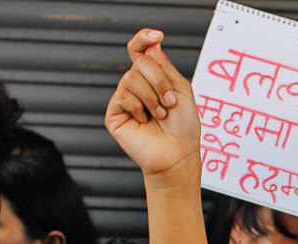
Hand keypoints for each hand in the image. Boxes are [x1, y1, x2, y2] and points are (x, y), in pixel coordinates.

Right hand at [105, 29, 201, 179]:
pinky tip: (144, 121)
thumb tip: (150, 46)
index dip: (143, 39)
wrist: (178, 154)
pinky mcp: (115, 113)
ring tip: (160, 115)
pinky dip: (139, 108)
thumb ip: (165, 67)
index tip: (157, 35)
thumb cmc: (183, 127)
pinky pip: (122, 96)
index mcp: (152, 78)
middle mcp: (137, 86)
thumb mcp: (181, 90)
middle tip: (169, 103)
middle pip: (140, 62)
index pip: (140, 51)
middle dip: (159, 81)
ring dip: (152, 98)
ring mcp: (124, 99)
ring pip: (131, 78)